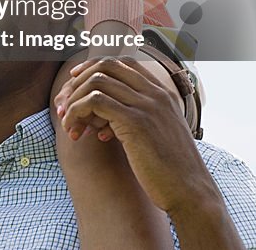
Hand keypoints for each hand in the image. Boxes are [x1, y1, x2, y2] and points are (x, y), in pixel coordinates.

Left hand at [55, 56, 214, 214]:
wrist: (190, 193)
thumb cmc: (171, 170)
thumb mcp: (158, 135)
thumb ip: (138, 117)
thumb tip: (103, 113)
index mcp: (163, 94)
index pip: (124, 62)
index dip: (94, 67)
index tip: (76, 81)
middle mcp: (156, 94)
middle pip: (106, 66)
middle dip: (78, 81)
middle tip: (65, 105)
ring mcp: (147, 106)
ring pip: (96, 82)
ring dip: (74, 101)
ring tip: (69, 125)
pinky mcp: (136, 122)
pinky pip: (94, 101)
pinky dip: (77, 112)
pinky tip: (77, 133)